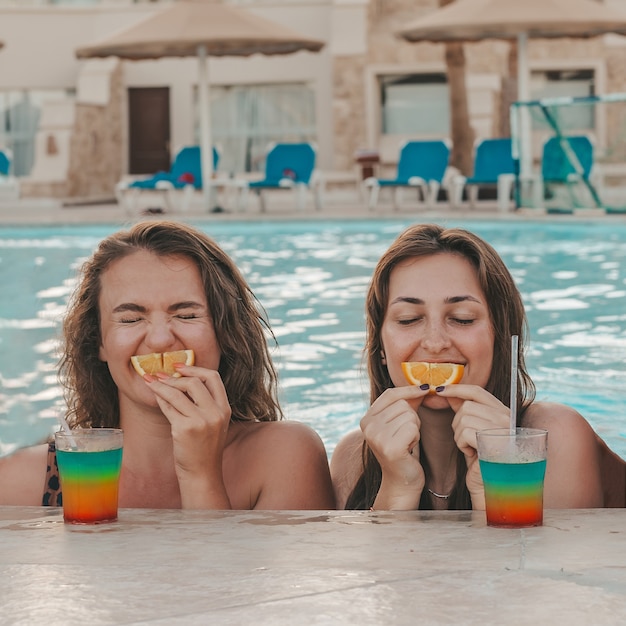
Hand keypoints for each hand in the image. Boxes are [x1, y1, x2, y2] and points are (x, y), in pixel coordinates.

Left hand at [144, 364, 231, 507]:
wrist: (202, 473)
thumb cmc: (204, 448)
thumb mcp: (212, 423)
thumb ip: (204, 403)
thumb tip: (180, 380)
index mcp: (224, 409)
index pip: (213, 377)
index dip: (195, 369)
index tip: (180, 367)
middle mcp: (215, 413)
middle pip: (194, 382)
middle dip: (175, 376)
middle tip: (161, 375)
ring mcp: (201, 421)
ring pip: (177, 392)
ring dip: (161, 385)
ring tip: (151, 381)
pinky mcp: (185, 429)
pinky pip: (169, 407)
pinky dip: (160, 399)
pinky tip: (155, 397)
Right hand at [361, 385, 429, 509]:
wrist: (402, 481)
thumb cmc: (403, 449)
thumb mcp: (400, 423)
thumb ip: (406, 403)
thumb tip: (422, 385)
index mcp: (366, 419)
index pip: (390, 394)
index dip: (409, 390)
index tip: (425, 388)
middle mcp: (367, 426)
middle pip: (402, 404)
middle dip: (412, 417)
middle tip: (406, 435)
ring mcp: (377, 437)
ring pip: (409, 415)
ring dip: (415, 428)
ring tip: (407, 441)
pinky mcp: (390, 447)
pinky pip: (413, 427)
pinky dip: (416, 436)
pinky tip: (409, 448)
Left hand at [437, 384, 509, 509]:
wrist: (491, 486)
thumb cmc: (481, 458)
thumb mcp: (472, 429)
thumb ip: (464, 408)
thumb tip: (446, 391)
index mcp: (505, 412)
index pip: (477, 391)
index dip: (456, 389)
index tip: (438, 390)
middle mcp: (507, 418)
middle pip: (467, 406)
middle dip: (458, 422)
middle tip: (466, 439)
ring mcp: (503, 430)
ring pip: (463, 418)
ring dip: (459, 435)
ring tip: (471, 447)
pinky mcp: (495, 443)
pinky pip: (464, 433)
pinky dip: (462, 444)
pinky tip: (472, 454)